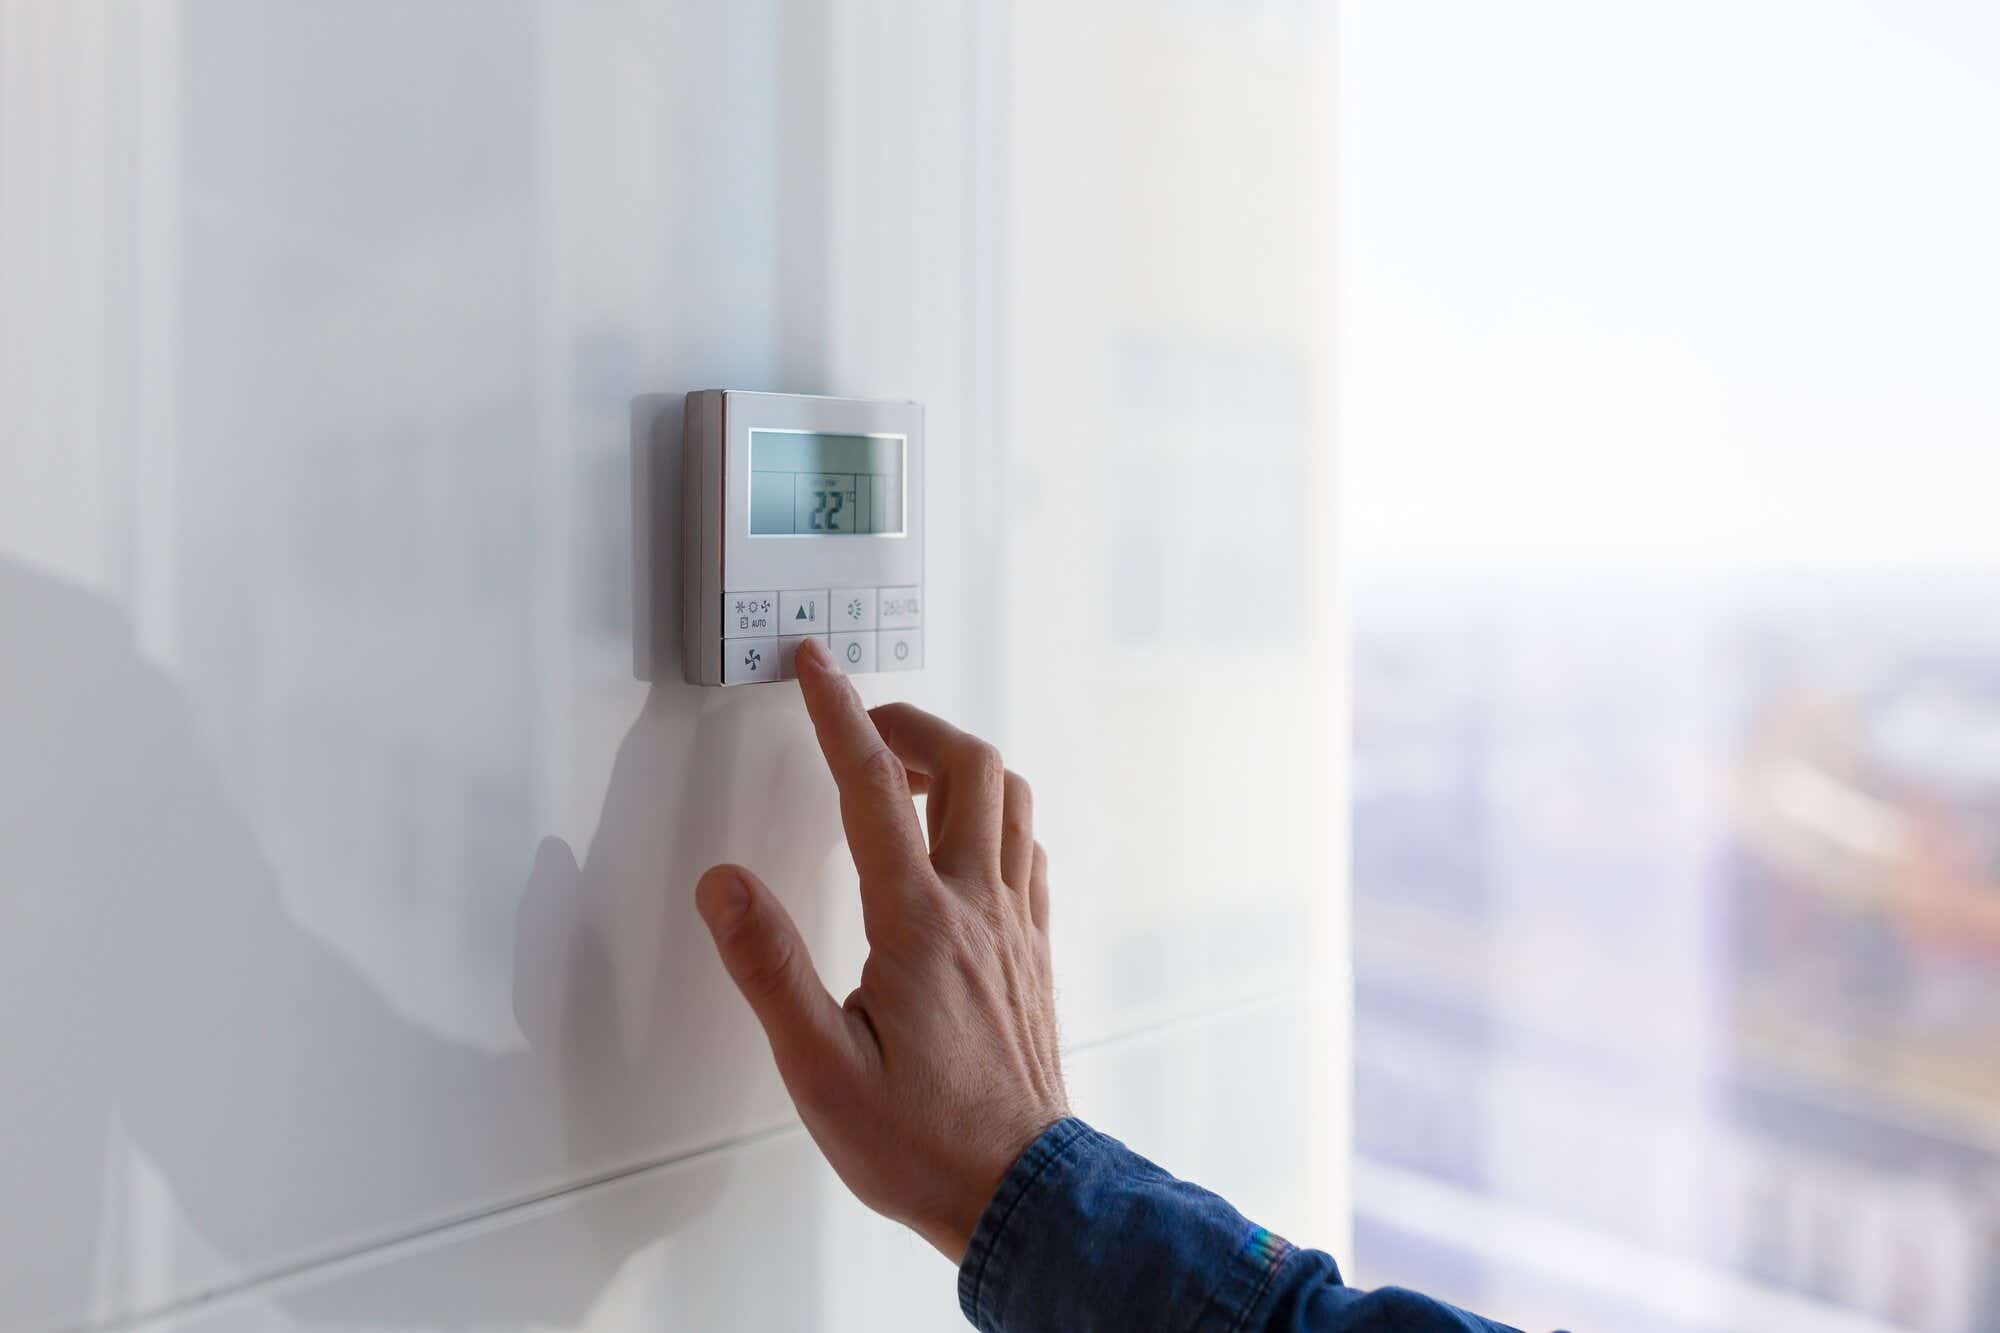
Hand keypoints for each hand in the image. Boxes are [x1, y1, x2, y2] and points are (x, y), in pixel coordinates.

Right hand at [694, 636, 1066, 1260]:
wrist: (1020, 1192)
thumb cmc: (923, 1142)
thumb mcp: (819, 1069)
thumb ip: (770, 968)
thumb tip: (726, 886)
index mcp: (919, 923)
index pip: (872, 788)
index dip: (836, 714)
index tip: (814, 665)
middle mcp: (979, 907)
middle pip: (969, 766)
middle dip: (912, 722)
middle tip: (860, 721)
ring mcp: (1016, 926)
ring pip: (1012, 799)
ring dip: (960, 762)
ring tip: (905, 771)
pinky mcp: (1033, 952)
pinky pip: (1026, 849)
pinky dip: (992, 815)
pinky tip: (960, 842)